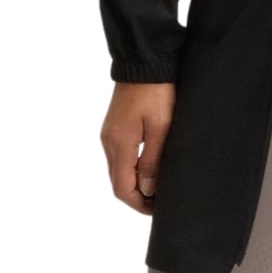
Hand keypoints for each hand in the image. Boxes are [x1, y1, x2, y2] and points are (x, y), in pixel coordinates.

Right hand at [102, 81, 176, 215]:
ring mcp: (110, 134)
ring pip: (119, 170)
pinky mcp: (115, 127)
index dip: (139, 204)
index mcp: (119, 144)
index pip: (122, 188)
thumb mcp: (161, 128)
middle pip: (118, 183)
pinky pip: (121, 157)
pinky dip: (133, 169)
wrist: (145, 62)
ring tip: (160, 188)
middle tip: (162, 203)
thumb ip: (152, 161)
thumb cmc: (157, 93)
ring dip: (136, 183)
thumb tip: (147, 190)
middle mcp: (109, 142)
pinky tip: (150, 168)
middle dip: (138, 197)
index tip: (158, 210)